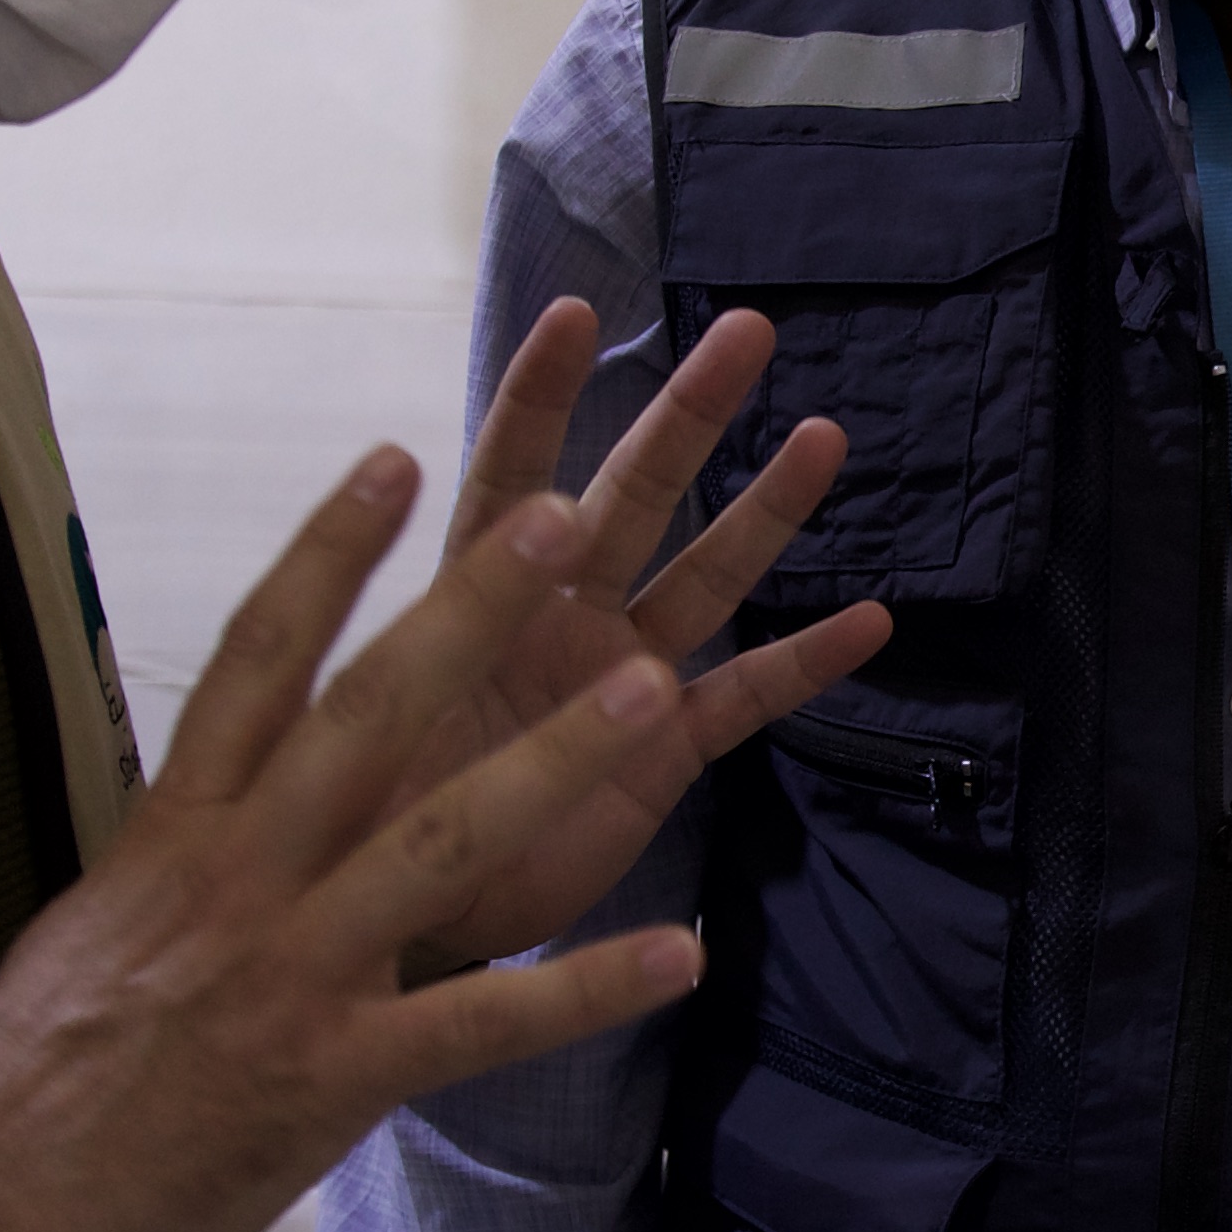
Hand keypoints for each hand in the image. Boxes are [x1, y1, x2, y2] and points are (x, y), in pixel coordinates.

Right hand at [0, 454, 882, 1231]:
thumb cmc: (33, 1073)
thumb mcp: (95, 926)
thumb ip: (176, 858)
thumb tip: (211, 809)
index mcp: (176, 829)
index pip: (258, 657)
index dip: (329, 551)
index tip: (394, 457)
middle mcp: (239, 874)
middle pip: (367, 712)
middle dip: (468, 606)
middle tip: (561, 514)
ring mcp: (292, 970)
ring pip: (442, 839)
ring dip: (556, 762)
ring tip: (653, 688)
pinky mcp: (334, 1074)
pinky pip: (482, 1023)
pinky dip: (583, 991)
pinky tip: (678, 958)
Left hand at [398, 298, 878, 979]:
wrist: (400, 918)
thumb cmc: (360, 807)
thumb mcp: (362, 719)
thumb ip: (400, 649)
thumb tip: (416, 588)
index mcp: (476, 592)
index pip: (508, 475)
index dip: (538, 397)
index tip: (573, 313)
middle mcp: (556, 612)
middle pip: (632, 496)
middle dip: (686, 415)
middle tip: (747, 330)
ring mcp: (619, 676)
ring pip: (705, 578)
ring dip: (765, 513)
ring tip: (824, 437)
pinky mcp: (663, 751)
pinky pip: (745, 699)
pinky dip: (804, 664)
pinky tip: (871, 621)